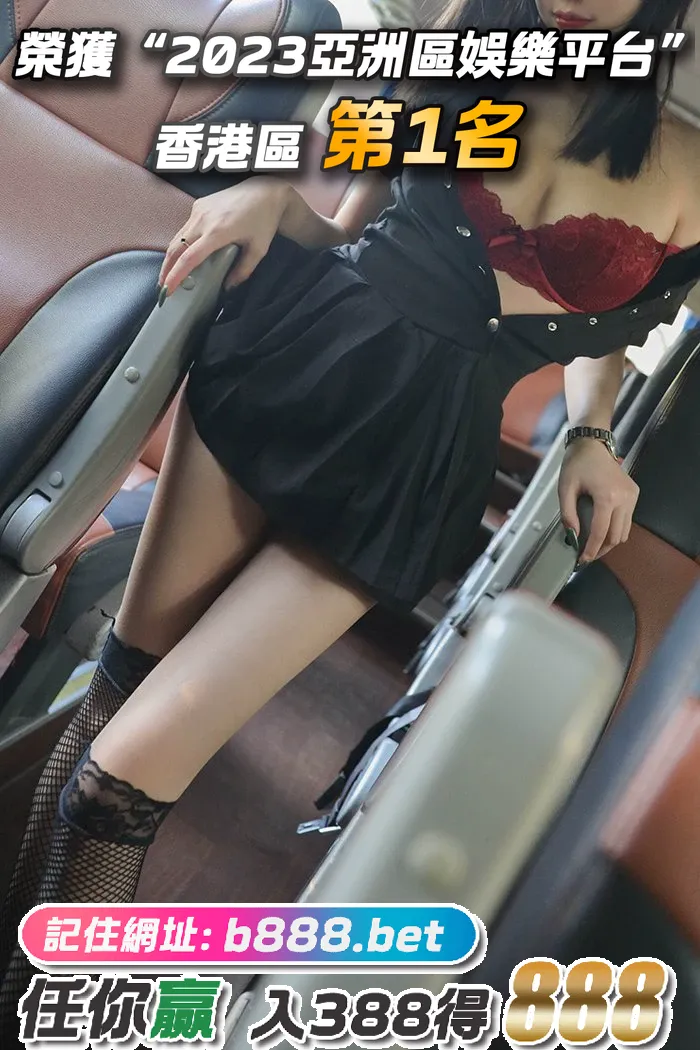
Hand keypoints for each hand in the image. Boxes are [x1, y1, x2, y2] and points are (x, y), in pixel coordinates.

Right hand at [158, 177, 290, 296]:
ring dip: (170, 258)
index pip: (189, 258)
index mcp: (218, 232)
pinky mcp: (198, 205)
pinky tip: (181, 255)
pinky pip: (184, 228)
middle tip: (162, 287)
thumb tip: (229, 287)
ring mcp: (198, 211)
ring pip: (176, 238)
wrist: (265, 190)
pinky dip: (179, 244)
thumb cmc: (264, 219)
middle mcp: (203, 220)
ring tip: (169, 274)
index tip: (167, 289)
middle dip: (166, 269)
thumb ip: (243, 270)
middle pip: (175, 249)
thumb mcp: (259, 249)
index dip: (175, 276)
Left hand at [558, 438, 638, 562]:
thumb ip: (568, 514)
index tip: (582, 560)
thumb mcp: (565, 489)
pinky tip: (602, 530)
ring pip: (625, 531)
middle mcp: (624, 498)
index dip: (591, 550)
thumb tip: (572, 537)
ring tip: (593, 545)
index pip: (600, 532)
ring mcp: (632, 496)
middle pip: (616, 536)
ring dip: (610, 542)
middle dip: (601, 549)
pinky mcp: (634, 494)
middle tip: (586, 555)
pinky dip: (616, 529)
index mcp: (607, 496)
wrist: (593, 444)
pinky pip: (627, 520)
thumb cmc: (576, 464)